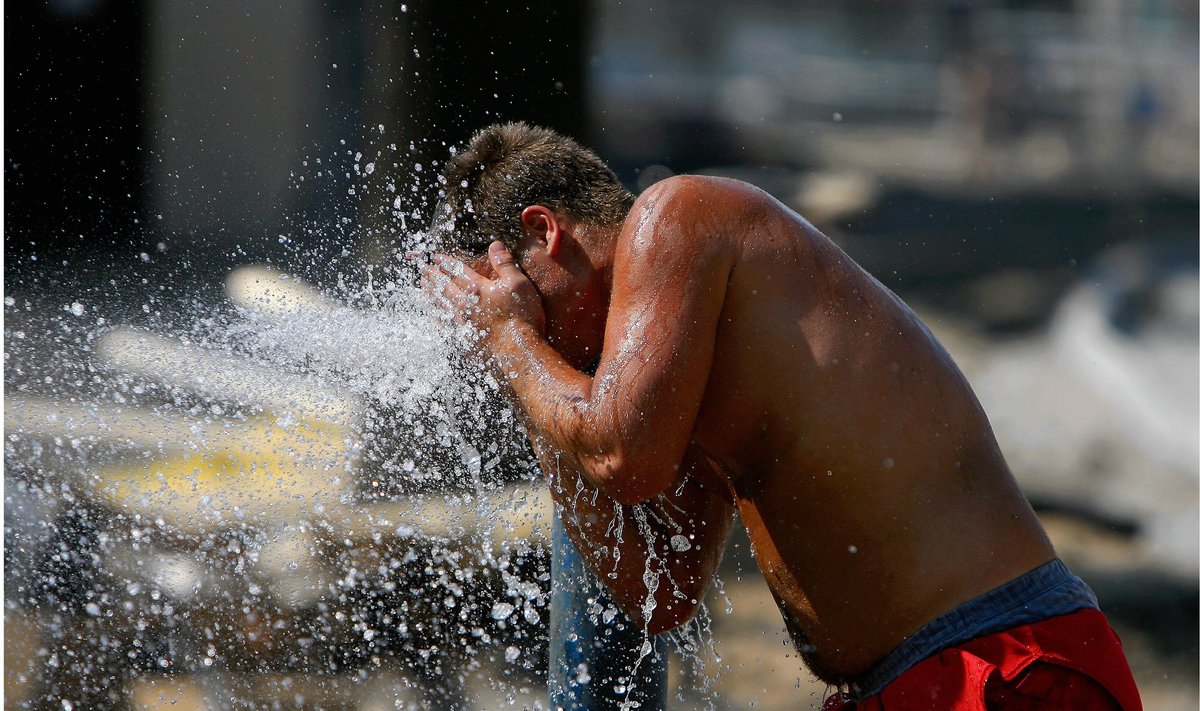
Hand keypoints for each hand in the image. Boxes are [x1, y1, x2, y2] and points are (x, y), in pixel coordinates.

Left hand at [428, 241, 545, 341]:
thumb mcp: (519, 284)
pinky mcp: (461, 338)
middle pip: (444, 286)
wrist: (517, 351)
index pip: (457, 271)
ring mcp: (461, 322)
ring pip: (440, 303)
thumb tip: (495, 244)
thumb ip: (505, 263)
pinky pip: (443, 324)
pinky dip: (436, 316)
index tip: (435, 257)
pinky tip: (433, 314)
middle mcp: (464, 304)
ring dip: (431, 293)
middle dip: (433, 275)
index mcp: (477, 288)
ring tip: (423, 286)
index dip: (445, 262)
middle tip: (422, 268)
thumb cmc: (521, 317)